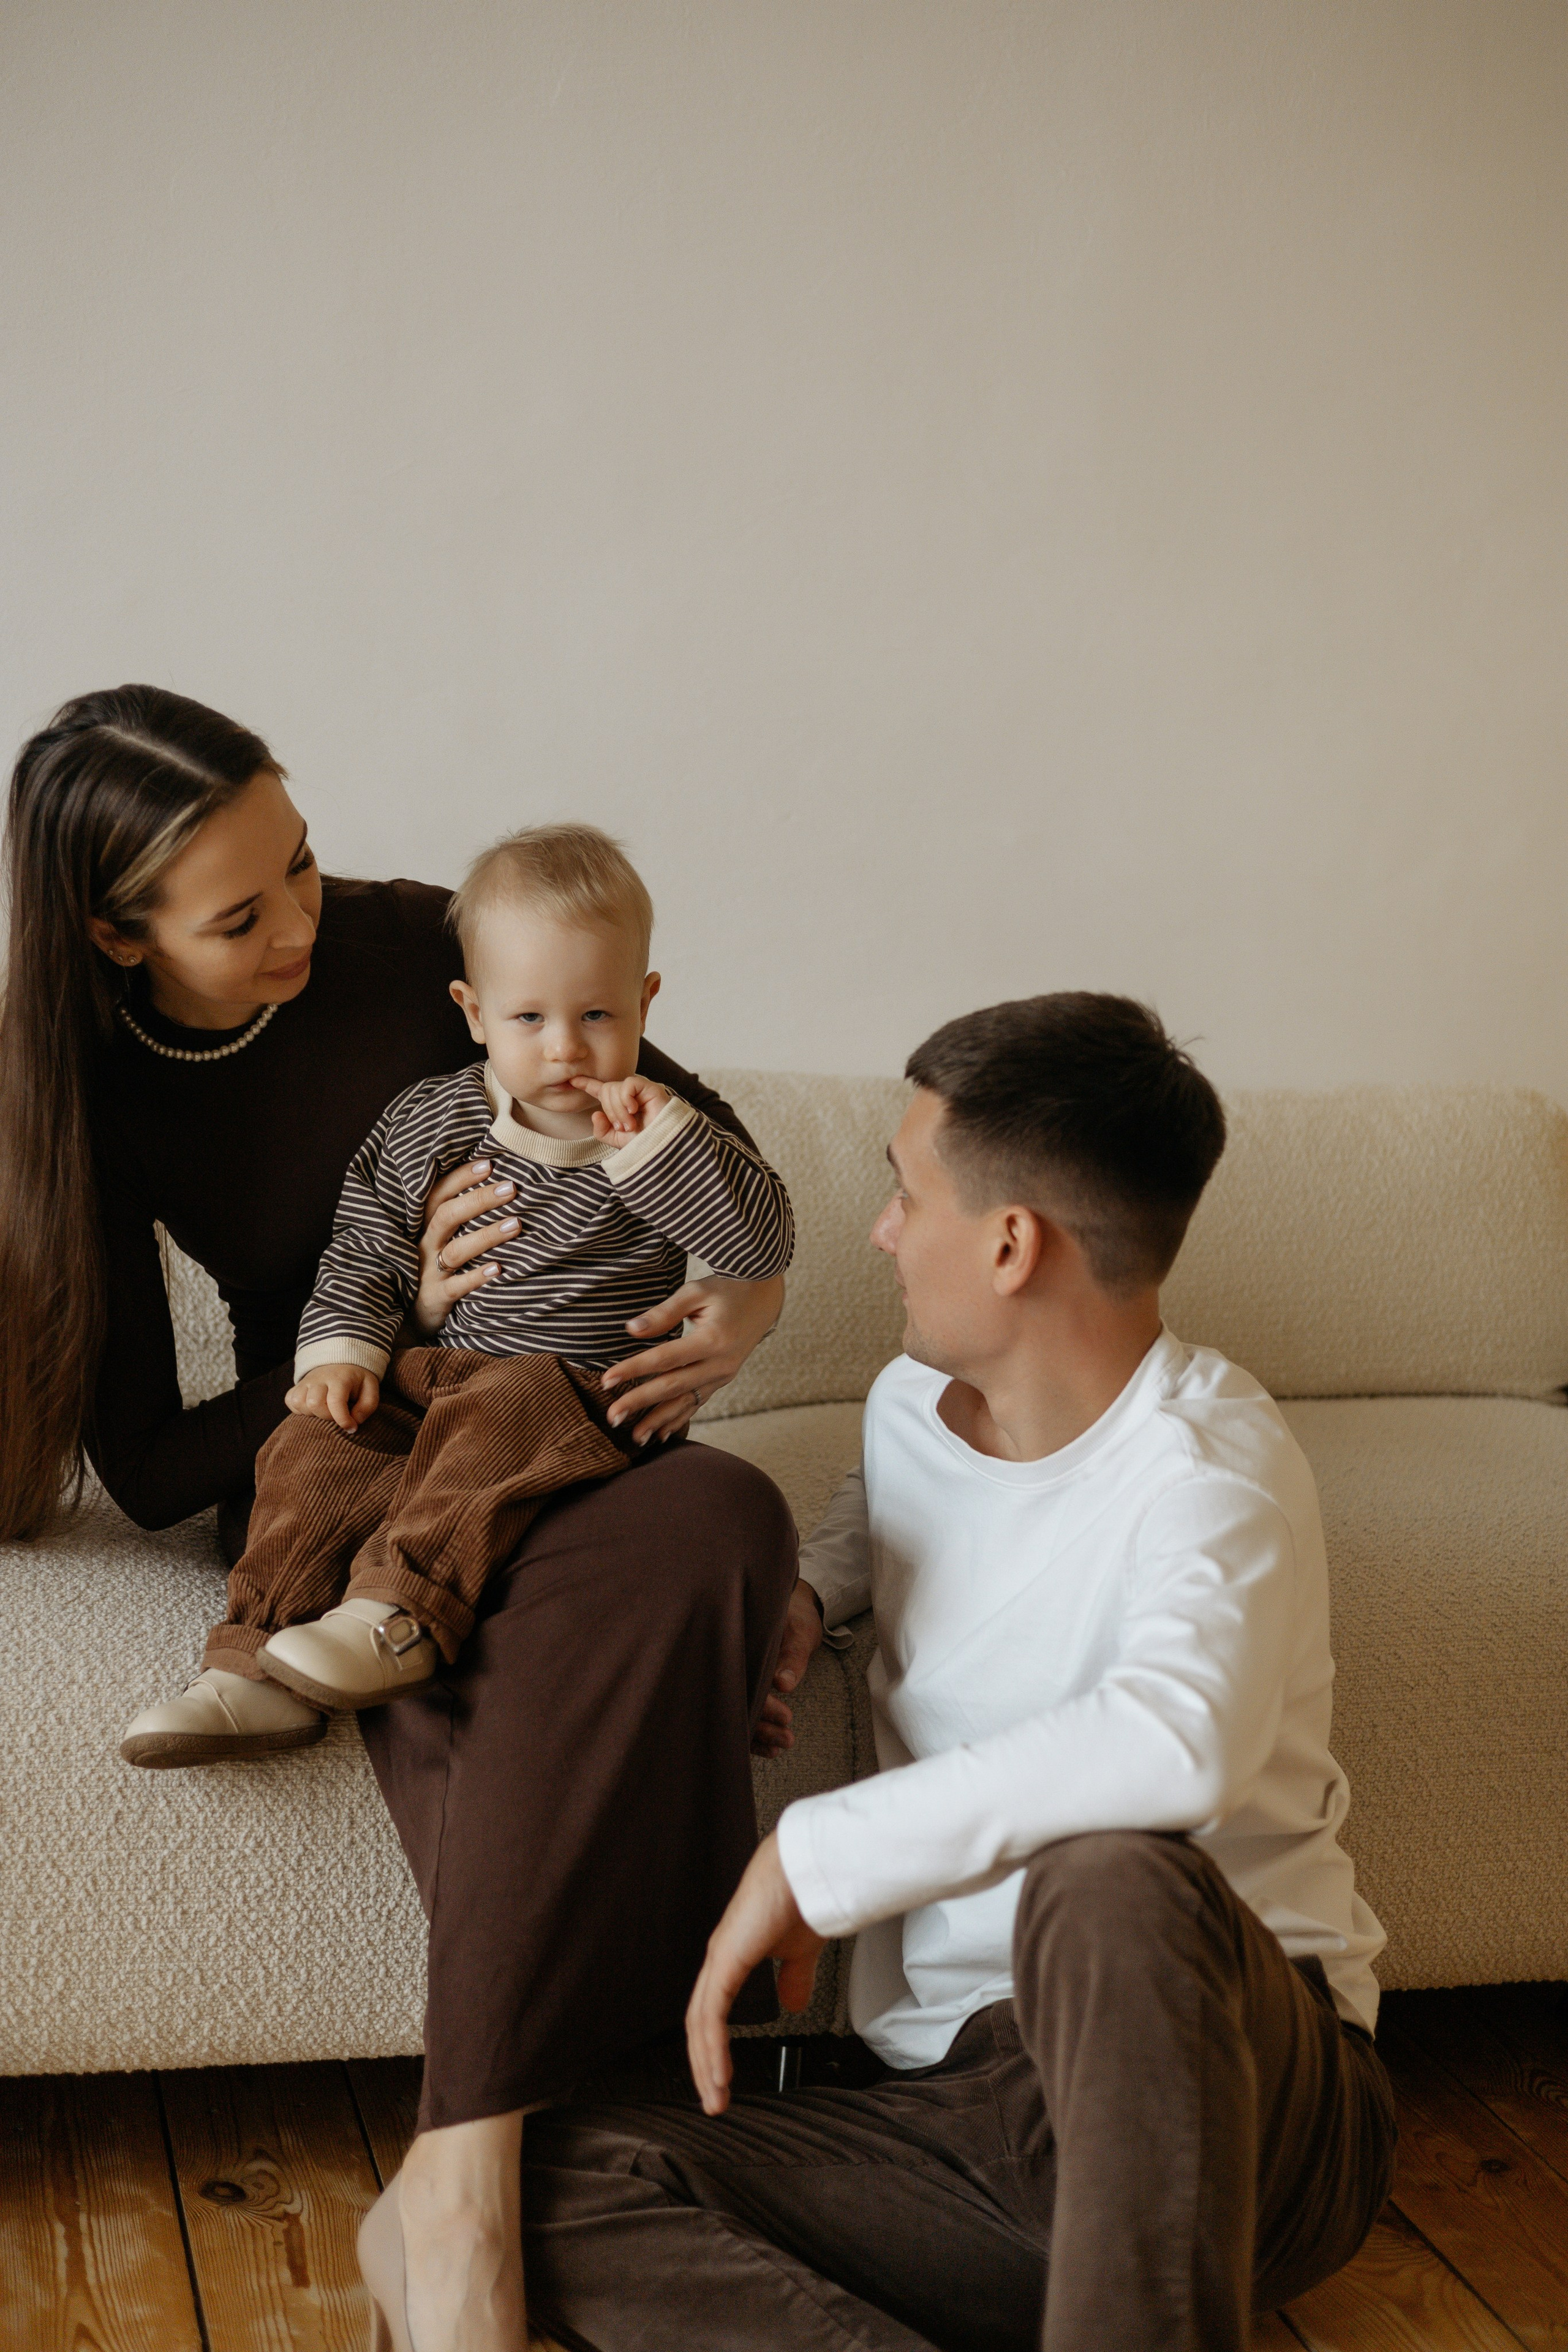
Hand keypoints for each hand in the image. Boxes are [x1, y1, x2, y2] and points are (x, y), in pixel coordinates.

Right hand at [285, 1362, 379, 1431]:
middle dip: (326, 1417)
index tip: (351, 1428)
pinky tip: (312, 1409)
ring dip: (311, 1414)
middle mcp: (319, 1378)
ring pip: (299, 1403)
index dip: (342, 1419)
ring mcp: (306, 1382)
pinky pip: (290, 1401)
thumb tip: (355, 1422)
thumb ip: (367, 1406)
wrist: (342, 1362)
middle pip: (314, 1404)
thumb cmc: (357, 1380)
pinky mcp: (297, 1386)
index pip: (335, 1401)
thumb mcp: (370, 1389)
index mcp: (340, 1378)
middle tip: (336, 1416)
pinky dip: (298, 1409)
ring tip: (324, 1412)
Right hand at [413, 1159, 520, 1336]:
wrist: (410, 1317)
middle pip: (447, 1216)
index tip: (490, 1163)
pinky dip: (477, 1277)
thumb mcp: (439, 1239)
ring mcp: (428, 1273)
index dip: (461, 1178)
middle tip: (512, 1188)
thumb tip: (495, 1181)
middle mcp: (424, 1245)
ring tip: (516, 1224)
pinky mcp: (436, 1299)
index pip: (438, 1194)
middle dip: (479, 1200)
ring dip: (486, 1236)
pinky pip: (457, 1287)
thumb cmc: (433, 1267)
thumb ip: (458, 1214)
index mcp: (424, 1226)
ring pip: (456, 1251)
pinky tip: (499, 1268)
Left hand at [573, 1073, 669, 1145]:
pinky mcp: (649, 1087)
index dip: (586, 1084)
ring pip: (614, 1089)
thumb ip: (601, 1130)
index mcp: (619, 1106)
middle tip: (624, 1126)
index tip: (572, 1080)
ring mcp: (639, 1090)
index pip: (600, 1090)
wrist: (661, 1146)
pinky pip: (627, 1085)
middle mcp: (628, 1095)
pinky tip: (635, 1110)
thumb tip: (595, 1114)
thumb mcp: (616, 1140)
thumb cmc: (644, 1143)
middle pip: (605, 1090)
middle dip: (610, 1111)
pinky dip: (626, 1099)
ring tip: (632, 1124)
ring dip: (619, 1110)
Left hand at [601, 1271, 784, 1443]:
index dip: (634, 1370)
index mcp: (713, 1339)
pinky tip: (660, 1435)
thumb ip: (664, 1312)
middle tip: (612, 1417)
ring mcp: (723, 1376)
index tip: (606, 1381)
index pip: (665, 1359)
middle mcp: (720, 1363)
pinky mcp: (722, 1380)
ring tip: (634, 1437)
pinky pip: (697, 1404)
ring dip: (658, 1421)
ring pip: (686, 1402)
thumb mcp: (696, 1291)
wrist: (763, 1299)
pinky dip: (678, 1420)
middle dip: (640, 1403)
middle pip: (673, 1387)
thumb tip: (632, 1330)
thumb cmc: (727, 1290)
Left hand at [686, 1833, 825, 2115]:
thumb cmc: (803, 1900)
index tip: (721, 2080)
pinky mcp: (725, 1961)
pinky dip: (713, 2046)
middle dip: (703, 2066)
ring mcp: (719, 1960)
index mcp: (731, 1958)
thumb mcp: (799, 1953)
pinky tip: (719, 2071)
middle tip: (713, 2101)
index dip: (714, 2047)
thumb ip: (793, 1978)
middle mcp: (718, 1960)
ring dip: (706, 2064)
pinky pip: (711, 2013)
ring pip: (700, 2024)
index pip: (711, 2012)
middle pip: (699, 2024)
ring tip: (715, 2097)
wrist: (806, 1870)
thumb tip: (793, 2005)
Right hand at [752, 1582, 824, 1757]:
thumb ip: (791, 1658)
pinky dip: (758, 1735)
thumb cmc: (795, 1617)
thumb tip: (782, 1684)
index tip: (786, 1716)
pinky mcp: (746, 1690)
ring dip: (761, 1734)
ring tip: (785, 1744)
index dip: (763, 1705)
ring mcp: (737, 1681)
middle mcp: (733, 1668)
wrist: (795, 1608)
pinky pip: (746, 1716)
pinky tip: (773, 1749)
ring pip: (740, 1714)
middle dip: (762, 1727)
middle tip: (787, 1738)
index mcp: (739, 1651)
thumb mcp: (798, 1633)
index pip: (744, 1684)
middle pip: (737, 1704)